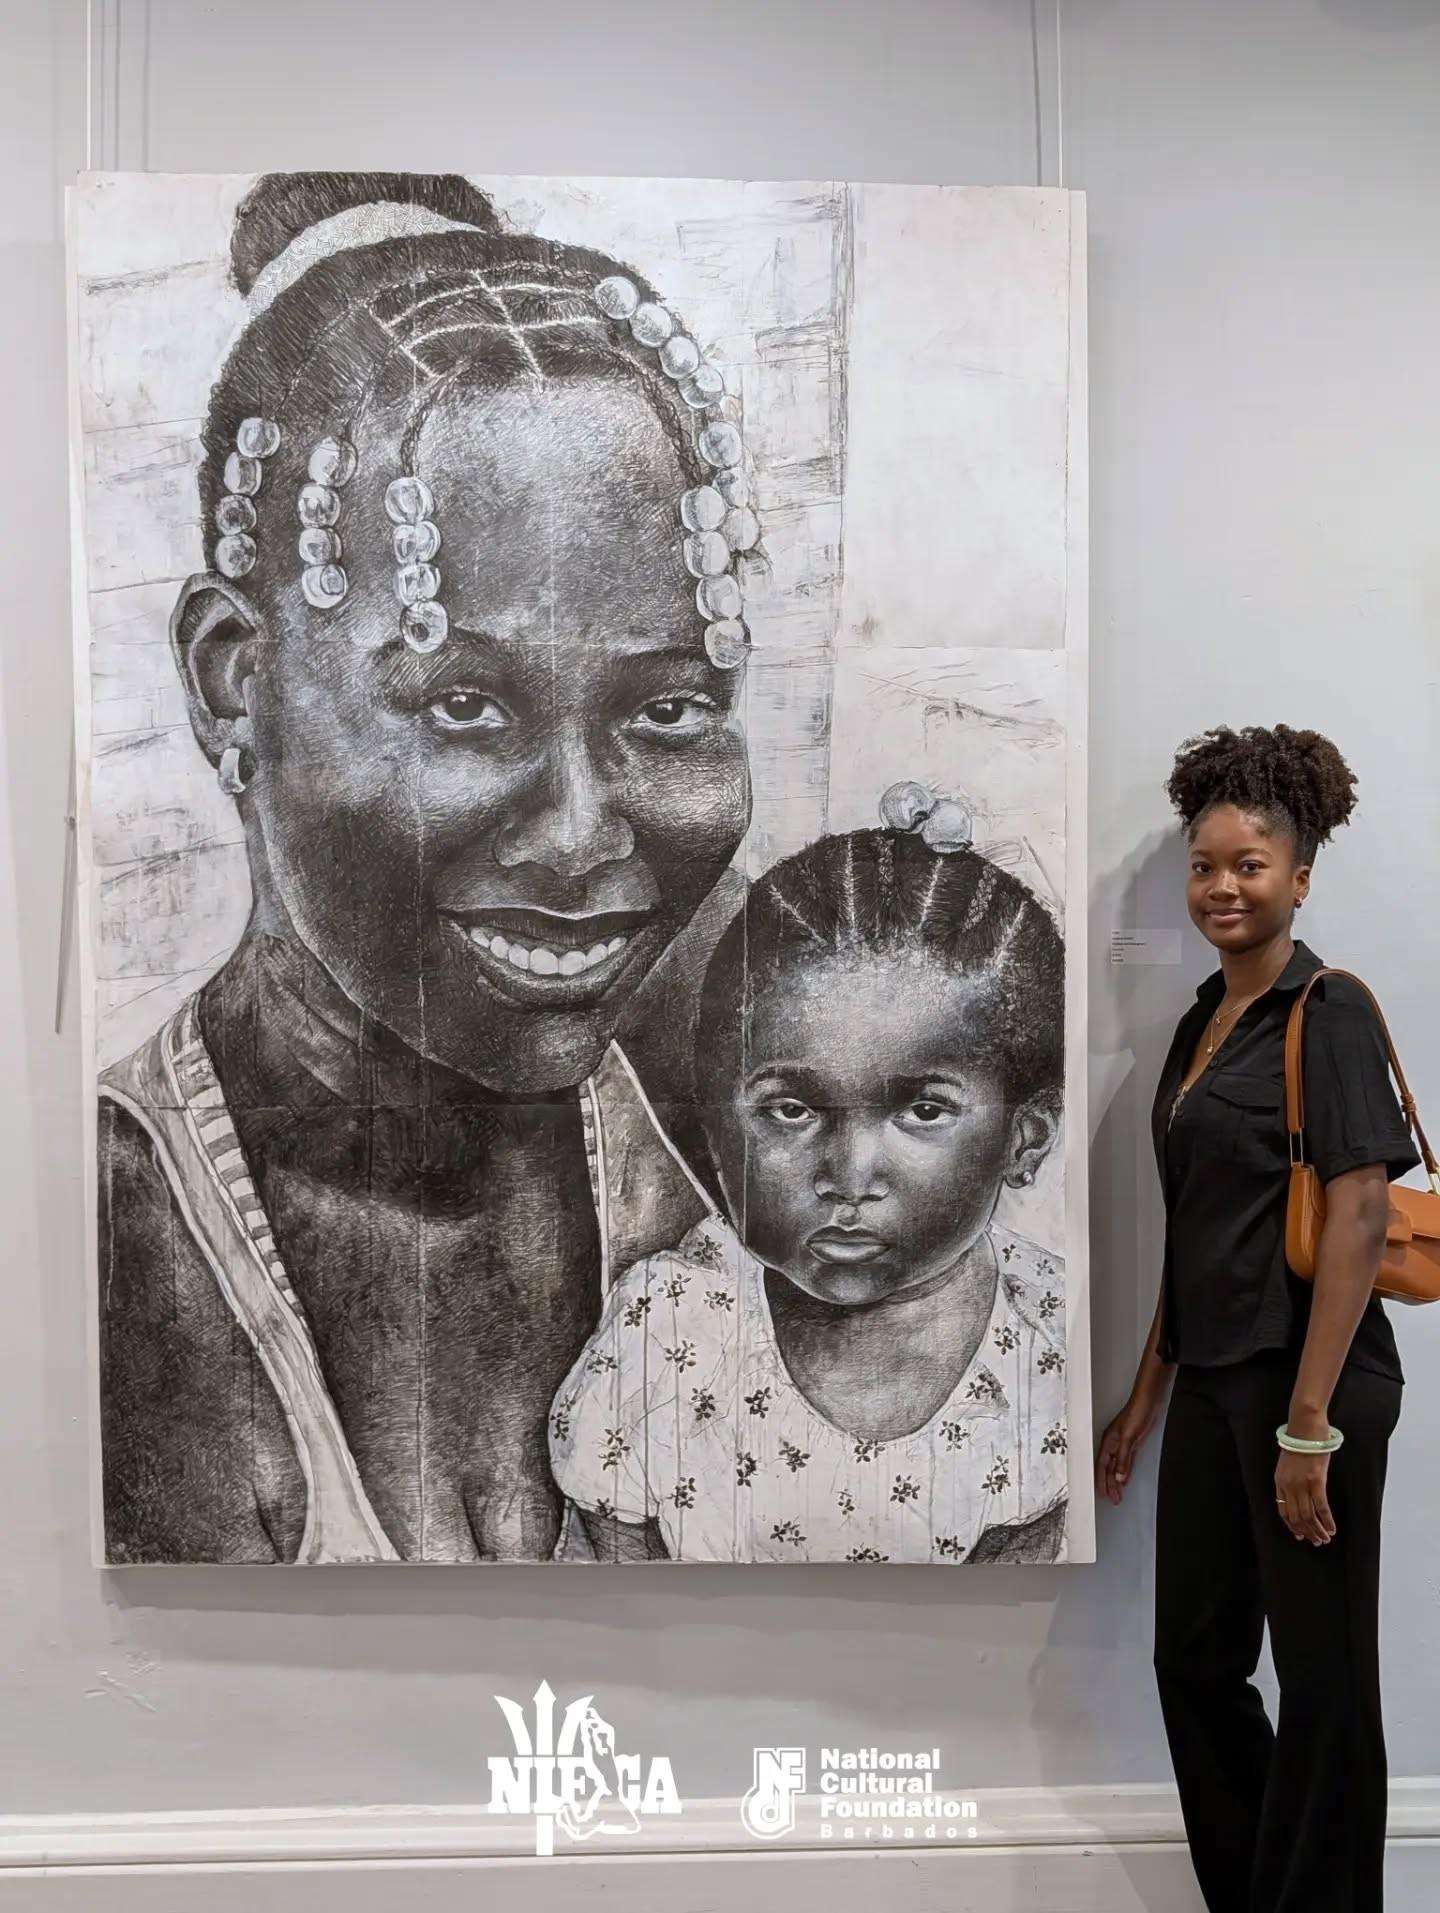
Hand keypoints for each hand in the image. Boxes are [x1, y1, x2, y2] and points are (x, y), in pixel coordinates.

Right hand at [1095, 1389, 1163, 1505]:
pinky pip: (1125, 1461)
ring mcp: (1122, 1443)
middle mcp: (1113, 1444)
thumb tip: (1119, 1477)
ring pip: (1115, 1466)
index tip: (1104, 1494)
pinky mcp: (1132, 1442)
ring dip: (1116, 1480)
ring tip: (1117, 1493)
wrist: (1149, 1402)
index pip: (1102, 1467)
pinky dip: (1124, 1471)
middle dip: (1109, 1485)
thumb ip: (1123, 1459)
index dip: (1102, 1481)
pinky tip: (1125, 1477)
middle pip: (1107, 1469)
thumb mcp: (1129, 1439)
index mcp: (1108, 1442)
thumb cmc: (1137, 1413)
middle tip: (1113, 1499)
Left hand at [1275, 1447, 1335, 1545]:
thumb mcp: (1288, 1463)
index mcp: (1280, 1482)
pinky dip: (1327, 1521)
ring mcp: (1302, 1484)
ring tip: (1325, 1539)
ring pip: (1308, 1515)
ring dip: (1317, 1530)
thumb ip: (1290, 1480)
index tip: (1300, 1535)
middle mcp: (1289, 1486)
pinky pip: (1321, 1507)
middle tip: (1317, 1542)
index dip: (1292, 1526)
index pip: (1283, 1511)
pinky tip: (1332, 1529)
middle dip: (1307, 1532)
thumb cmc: (1299, 1441)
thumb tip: (1298, 1496)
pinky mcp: (1316, 1481)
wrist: (1305, 1426)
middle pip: (1296, 1516)